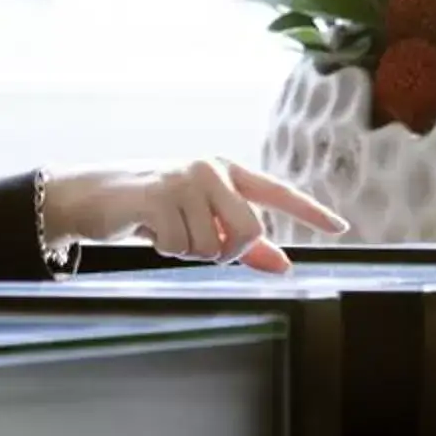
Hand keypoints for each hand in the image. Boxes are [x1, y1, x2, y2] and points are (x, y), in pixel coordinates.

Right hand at [42, 159, 348, 272]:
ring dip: (187, 250)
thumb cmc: (156, 209)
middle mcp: (212, 169)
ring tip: (166, 229)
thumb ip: (245, 245)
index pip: (278, 192)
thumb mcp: (202, 222)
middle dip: (227, 252)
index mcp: (227, 172)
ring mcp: (185, 179)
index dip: (310, 211)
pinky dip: (164, 248)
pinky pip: (179, 246)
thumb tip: (285, 266)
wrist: (95, 196)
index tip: (340, 228)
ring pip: (211, 246)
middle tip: (198, 244)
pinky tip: (149, 228)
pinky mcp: (158, 195)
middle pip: (249, 231)